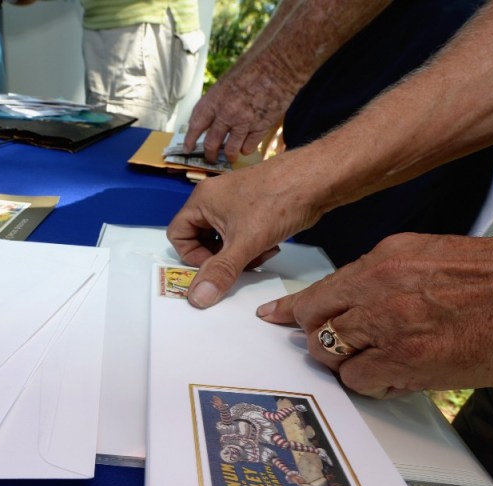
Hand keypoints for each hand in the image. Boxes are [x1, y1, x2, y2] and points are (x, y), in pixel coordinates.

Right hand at [167, 150, 326, 307]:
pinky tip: (270, 247)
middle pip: (202, 239)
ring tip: (259, 254)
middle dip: (221, 258)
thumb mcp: (245, 242)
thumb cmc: (278, 198)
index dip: (192, 256)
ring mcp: (236, 204)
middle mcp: (216, 200)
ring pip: (225, 240)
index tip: (214, 268)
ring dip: (239, 254)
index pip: (178, 235)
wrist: (315, 181)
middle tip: (239, 264)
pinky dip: (253, 246)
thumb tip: (199, 296)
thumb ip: (220, 271)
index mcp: (202, 200)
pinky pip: (242, 235)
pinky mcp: (254, 210)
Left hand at [183, 50, 296, 163]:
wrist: (279, 64)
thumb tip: (212, 118)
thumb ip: (219, 100)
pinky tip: (246, 146)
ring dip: (229, 156)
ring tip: (230, 158)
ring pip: (230, 151)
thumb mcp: (228, 80)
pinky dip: (246, 149)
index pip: (196, 124)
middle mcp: (227, 112)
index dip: (190, 139)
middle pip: (211, 143)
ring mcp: (244, 122)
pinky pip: (248, 149)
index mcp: (215, 98)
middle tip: (210, 158)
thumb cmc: (254, 67)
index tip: (187, 149)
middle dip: (209, 155)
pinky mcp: (260, 128)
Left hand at [257, 233, 492, 396]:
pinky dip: (375, 384)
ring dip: (349, 363)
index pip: (321, 287)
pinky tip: (401, 376)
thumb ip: (388, 278)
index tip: (273, 317)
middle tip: (334, 348)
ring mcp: (390, 322)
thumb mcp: (434, 258)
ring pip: (333, 353)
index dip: (293, 308)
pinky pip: (362, 381)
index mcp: (386, 257)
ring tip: (383, 361)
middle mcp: (379, 286)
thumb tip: (358, 301)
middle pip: (316, 321)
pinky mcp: (409, 359)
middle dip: (317, 339)